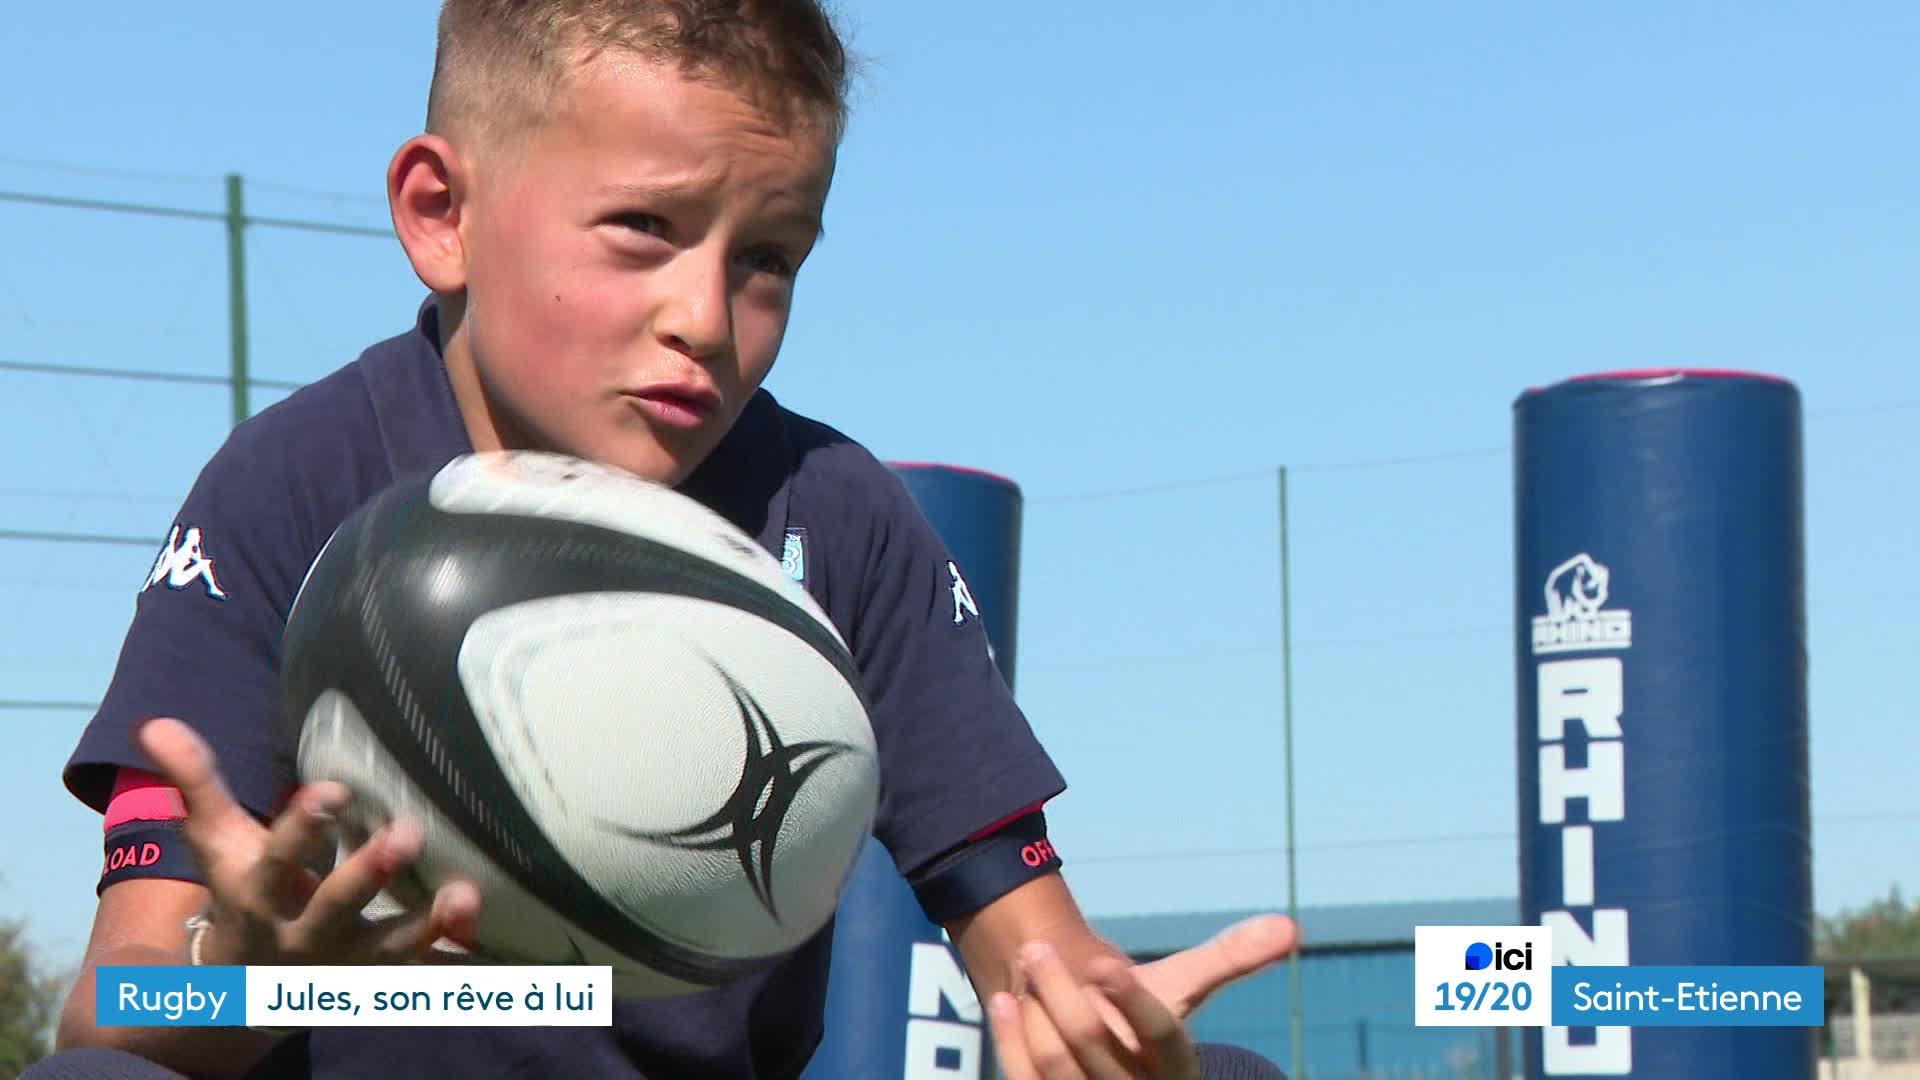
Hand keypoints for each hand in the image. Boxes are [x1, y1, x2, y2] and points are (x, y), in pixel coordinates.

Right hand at [136, 716, 481, 965]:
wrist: (242, 986)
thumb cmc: (241, 889)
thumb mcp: (214, 841)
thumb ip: (195, 782)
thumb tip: (157, 722)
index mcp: (262, 891)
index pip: (281, 855)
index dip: (305, 825)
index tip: (334, 790)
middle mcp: (303, 930)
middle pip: (336, 903)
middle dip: (368, 873)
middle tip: (408, 833)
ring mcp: (346, 959)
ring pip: (388, 946)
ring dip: (426, 925)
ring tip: (465, 896)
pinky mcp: (381, 978)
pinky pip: (426, 977)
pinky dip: (460, 966)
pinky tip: (505, 958)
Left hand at [985, 915, 1296, 1079]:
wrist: (1088, 1048)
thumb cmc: (1135, 1015)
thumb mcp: (1182, 988)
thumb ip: (1229, 959)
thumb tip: (1290, 926)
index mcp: (1179, 1068)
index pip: (1164, 1035)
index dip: (1133, 1000)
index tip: (1102, 963)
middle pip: (1092, 1041)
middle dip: (1059, 988)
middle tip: (1038, 947)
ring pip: (1056, 1061)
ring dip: (1034, 1008)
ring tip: (1028, 967)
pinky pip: (1024, 1079)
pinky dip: (1010, 1038)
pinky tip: (1004, 999)